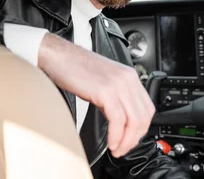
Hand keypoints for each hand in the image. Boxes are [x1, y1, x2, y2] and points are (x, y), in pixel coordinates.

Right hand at [38, 33, 154, 157]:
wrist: (57, 55)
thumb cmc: (73, 66)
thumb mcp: (101, 81)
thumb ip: (114, 97)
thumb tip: (118, 119)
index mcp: (128, 76)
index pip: (146, 108)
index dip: (141, 129)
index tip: (131, 139)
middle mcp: (127, 78)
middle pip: (143, 116)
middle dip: (135, 139)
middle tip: (123, 149)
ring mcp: (118, 84)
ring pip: (134, 121)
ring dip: (126, 141)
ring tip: (117, 149)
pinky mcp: (106, 91)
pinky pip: (118, 120)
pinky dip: (116, 136)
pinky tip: (111, 142)